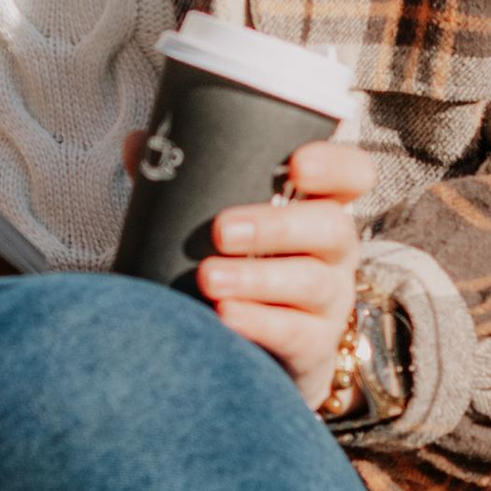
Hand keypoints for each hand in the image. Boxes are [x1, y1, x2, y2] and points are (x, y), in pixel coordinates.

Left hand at [122, 132, 376, 407]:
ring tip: (208, 278)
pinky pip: (295, 334)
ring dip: (257, 278)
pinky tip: (223, 316)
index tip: (297, 164)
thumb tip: (137, 143)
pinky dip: (258, 324)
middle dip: (277, 226)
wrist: (257, 347)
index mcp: (319, 205)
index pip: (353, 174)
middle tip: (221, 230)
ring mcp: (331, 299)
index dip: (335, 166)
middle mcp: (335, 249)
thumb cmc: (241, 263)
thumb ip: (188, 183)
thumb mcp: (225, 220)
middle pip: (332, 228)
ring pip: (311, 282)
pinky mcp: (315, 345)